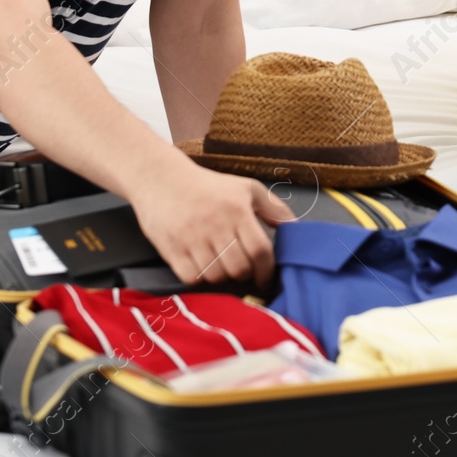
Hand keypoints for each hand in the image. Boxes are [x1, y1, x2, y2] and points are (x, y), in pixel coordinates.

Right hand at [126, 150, 295, 284]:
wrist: (161, 179)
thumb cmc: (208, 186)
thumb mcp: (245, 188)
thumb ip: (274, 208)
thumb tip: (296, 228)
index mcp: (236, 209)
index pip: (260, 250)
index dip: (266, 270)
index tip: (266, 278)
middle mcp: (214, 223)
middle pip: (239, 268)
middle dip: (244, 274)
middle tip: (241, 269)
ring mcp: (191, 237)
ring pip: (216, 275)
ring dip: (222, 276)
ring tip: (220, 264)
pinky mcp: (171, 247)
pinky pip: (191, 277)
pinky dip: (199, 277)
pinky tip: (201, 265)